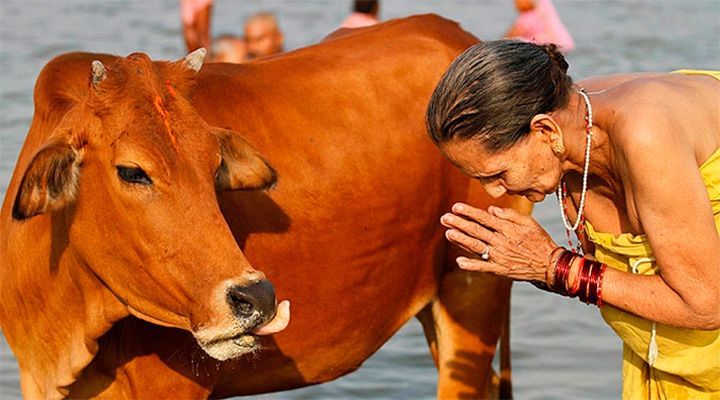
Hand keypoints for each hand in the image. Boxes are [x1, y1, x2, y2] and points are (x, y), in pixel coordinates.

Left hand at [440, 202, 557, 282]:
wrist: (549, 264)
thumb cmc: (539, 240)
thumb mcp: (528, 222)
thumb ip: (510, 215)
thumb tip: (491, 210)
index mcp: (507, 228)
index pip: (484, 218)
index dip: (469, 212)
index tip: (455, 206)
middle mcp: (501, 241)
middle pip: (476, 231)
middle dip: (459, 223)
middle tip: (445, 218)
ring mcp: (499, 256)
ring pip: (476, 246)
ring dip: (460, 239)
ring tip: (448, 233)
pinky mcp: (499, 269)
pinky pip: (483, 267)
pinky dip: (471, 265)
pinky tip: (459, 261)